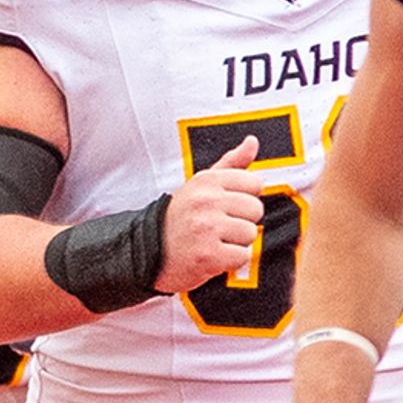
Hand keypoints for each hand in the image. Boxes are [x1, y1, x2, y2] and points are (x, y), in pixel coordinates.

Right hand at [157, 134, 278, 293]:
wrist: (146, 253)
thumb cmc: (181, 219)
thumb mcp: (200, 185)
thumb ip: (231, 163)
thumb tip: (252, 141)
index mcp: (207, 180)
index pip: (255, 184)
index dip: (244, 199)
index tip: (224, 208)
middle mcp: (206, 201)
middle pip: (256, 209)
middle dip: (241, 222)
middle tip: (217, 228)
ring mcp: (207, 228)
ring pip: (250, 233)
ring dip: (235, 243)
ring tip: (213, 242)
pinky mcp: (208, 256)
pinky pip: (242, 256)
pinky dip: (230, 262)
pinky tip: (212, 257)